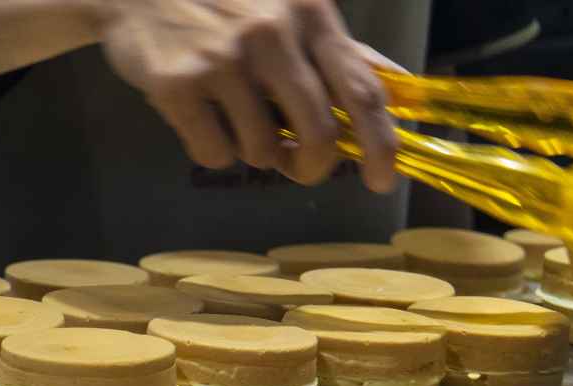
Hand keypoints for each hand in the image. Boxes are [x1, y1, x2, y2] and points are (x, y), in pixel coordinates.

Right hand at [95, 0, 399, 192]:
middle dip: (313, 166)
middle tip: (301, 169)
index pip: (362, 90)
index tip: (383, 181)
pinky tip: (200, 117)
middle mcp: (271, 34)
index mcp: (310, 13)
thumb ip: (338, 48)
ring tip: (234, 119)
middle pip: (318, 134)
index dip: (381, 145)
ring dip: (253, 152)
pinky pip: (213, 153)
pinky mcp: (178, 85)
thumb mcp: (287, 8)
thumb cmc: (223, 2)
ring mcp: (222, 60)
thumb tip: (395, 84)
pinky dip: (212, 150)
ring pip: (261, 151)